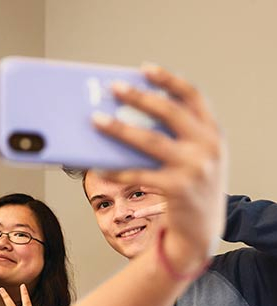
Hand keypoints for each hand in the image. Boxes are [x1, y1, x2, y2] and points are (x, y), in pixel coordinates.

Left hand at [92, 63, 226, 274]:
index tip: (145, 68)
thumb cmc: (191, 190)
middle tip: (113, 87)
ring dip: (119, 129)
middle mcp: (208, 147)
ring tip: (96, 120)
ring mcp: (194, 168)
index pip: (193, 97)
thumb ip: (178, 137)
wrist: (202, 231)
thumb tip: (131, 116)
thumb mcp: (196, 158)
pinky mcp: (177, 189)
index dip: (168, 80)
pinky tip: (99, 166)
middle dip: (138, 97)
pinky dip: (117, 170)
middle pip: (169, 112)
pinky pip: (138, 174)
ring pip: (150, 141)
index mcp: (213, 133)